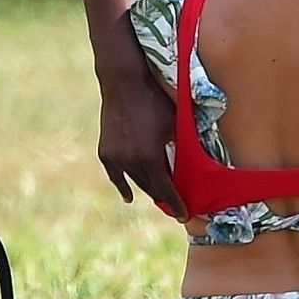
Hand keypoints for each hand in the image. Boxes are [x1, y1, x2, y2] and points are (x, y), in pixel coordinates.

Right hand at [96, 52, 188, 222]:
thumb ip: (181, 148)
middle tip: (175, 205)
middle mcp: (131, 162)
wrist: (123, 82)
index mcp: (150, 158)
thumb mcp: (175, 124)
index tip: (185, 215)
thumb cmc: (154, 100)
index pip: (167, 190)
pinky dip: (123, 185)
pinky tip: (129, 196)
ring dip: (148, 189)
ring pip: (135, 182)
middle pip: (151, 188)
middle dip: (165, 198)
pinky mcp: (105, 152)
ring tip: (159, 198)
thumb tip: (194, 165)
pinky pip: (116, 175)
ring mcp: (115, 158)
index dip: (177, 204)